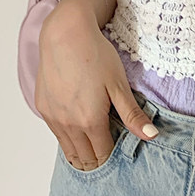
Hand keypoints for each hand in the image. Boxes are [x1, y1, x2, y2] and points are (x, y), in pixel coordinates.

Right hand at [36, 1, 158, 170]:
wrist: (65, 35)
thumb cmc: (95, 56)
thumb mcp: (119, 86)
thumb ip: (133, 115)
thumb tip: (152, 136)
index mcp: (89, 121)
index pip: (102, 155)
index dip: (114, 157)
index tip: (123, 153)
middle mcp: (67, 124)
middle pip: (84, 157)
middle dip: (98, 160)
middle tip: (112, 153)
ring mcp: (52, 117)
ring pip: (68, 149)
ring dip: (82, 152)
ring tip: (97, 148)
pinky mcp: (43, 107)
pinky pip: (57, 133)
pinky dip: (69, 138)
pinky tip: (80, 130)